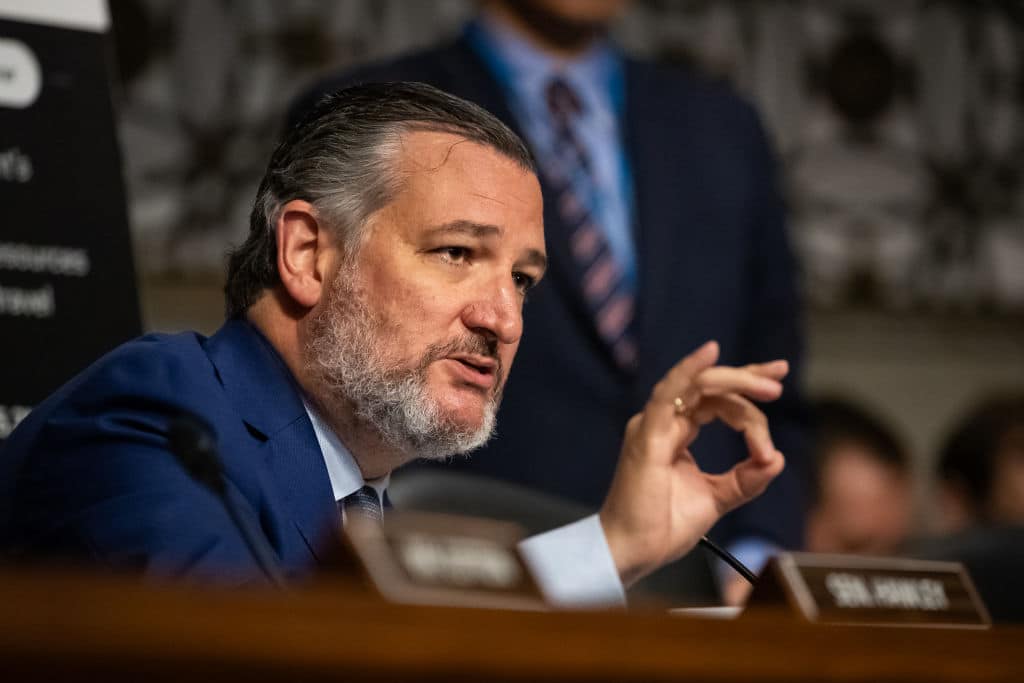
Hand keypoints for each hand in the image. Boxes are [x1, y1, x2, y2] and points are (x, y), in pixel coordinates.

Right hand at [599, 341, 786, 586]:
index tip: (776, 405)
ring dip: (735, 380)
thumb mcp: (717, 497)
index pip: (716, 399)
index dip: (748, 394)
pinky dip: (689, 371)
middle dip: (748, 378)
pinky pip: (669, 394)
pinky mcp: (648, 435)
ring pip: (697, 385)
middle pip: (709, 385)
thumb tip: (776, 459)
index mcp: (676, 433)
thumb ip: (745, 478)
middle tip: (779, 379)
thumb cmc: (663, 526)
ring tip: (769, 385)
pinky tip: (710, 354)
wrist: (636, 552)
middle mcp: (663, 422)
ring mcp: (653, 426)